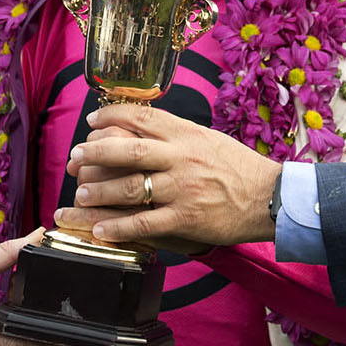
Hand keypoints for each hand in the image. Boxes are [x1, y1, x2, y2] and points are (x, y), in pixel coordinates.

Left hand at [57, 104, 280, 248]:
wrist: (270, 198)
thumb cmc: (238, 167)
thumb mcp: (208, 138)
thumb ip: (176, 134)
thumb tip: (140, 126)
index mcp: (186, 134)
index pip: (142, 117)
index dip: (111, 116)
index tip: (92, 122)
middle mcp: (181, 157)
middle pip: (129, 149)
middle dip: (95, 153)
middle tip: (75, 157)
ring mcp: (182, 188)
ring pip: (131, 187)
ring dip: (100, 192)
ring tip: (80, 195)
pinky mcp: (186, 218)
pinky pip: (144, 224)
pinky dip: (118, 228)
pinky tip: (100, 230)